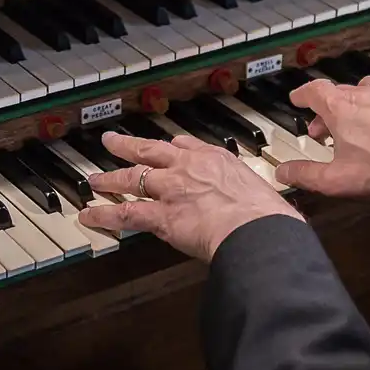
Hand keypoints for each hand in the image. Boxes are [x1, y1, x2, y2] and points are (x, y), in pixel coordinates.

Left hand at [78, 129, 304, 261]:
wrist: (257, 228)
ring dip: (110, 178)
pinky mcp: (161, 215)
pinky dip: (104, 214)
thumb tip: (280, 219)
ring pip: (132, 178)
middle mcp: (189, 167)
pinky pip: (125, 213)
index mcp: (218, 159)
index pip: (188, 145)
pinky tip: (89, 214)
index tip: (166, 145)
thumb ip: (263, 202)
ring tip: (95, 180)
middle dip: (129, 146)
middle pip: (151, 151)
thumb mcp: (269, 197)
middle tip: (112, 141)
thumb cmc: (270, 218)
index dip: (173, 146)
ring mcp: (172, 189)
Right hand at [276, 76, 369, 210]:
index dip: (302, 95)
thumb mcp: (337, 180)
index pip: (313, 90)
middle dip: (325, 111)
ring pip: (362, 94)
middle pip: (337, 94)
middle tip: (321, 131)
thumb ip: (305, 175)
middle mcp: (364, 93)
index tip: (297, 99)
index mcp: (341, 107)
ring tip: (351, 130)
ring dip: (351, 109)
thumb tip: (283, 173)